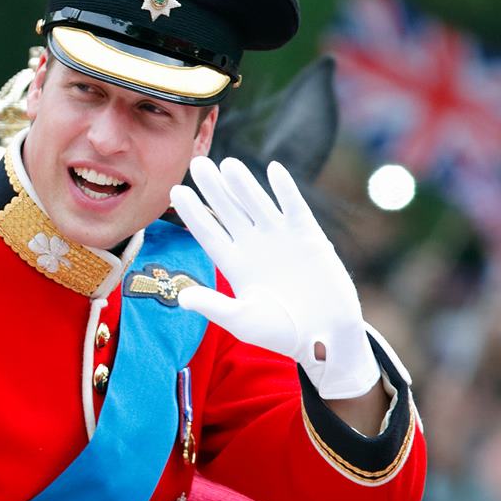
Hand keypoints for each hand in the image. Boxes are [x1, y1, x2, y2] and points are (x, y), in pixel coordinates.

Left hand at [169, 157, 378, 398]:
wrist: (325, 337)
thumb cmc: (282, 333)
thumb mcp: (243, 321)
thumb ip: (214, 306)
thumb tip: (182, 297)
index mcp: (234, 264)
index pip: (208, 232)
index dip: (192, 212)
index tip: (175, 191)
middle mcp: (253, 246)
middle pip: (228, 211)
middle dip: (213, 188)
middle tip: (196, 162)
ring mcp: (280, 239)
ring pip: (257, 204)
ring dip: (243, 184)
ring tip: (227, 163)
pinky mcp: (309, 237)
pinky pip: (294, 208)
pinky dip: (285, 190)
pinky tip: (273, 169)